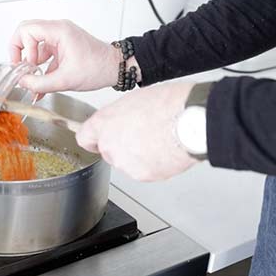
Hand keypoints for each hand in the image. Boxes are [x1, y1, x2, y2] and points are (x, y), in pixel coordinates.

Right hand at [9, 19, 128, 92]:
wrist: (115, 68)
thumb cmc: (97, 68)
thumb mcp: (65, 80)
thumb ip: (40, 83)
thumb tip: (22, 83)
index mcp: (59, 31)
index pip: (26, 30)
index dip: (21, 49)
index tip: (27, 66)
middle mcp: (58, 30)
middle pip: (26, 32)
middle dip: (20, 51)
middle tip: (20, 67)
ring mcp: (60, 38)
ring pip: (34, 45)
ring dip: (31, 62)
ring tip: (31, 80)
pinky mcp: (62, 47)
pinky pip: (44, 54)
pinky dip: (40, 68)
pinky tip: (40, 85)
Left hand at [76, 82, 199, 181]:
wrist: (191, 122)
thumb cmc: (169, 105)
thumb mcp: (136, 100)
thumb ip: (120, 116)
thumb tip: (123, 122)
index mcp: (104, 123)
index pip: (85, 138)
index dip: (93, 139)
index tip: (96, 141)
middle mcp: (109, 145)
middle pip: (108, 151)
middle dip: (122, 147)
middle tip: (142, 135)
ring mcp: (124, 163)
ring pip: (127, 163)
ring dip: (138, 156)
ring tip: (158, 140)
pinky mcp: (141, 175)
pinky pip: (144, 171)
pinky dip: (153, 165)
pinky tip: (165, 150)